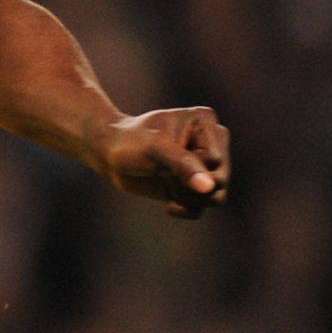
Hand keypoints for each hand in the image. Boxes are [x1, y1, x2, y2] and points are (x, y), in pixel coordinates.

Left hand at [91, 108, 231, 217]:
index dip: (190, 169)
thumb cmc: (130, 143)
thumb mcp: (155, 150)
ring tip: (167, 185)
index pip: (215, 161)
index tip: (164, 160)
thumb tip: (209, 187)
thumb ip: (183, 165)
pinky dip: (185, 209)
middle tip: (164, 176)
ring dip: (187, 198)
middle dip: (189, 186)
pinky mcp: (194, 185)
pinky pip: (202, 208)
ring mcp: (206, 164)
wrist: (110, 154)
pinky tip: (168, 200)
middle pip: (221, 180)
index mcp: (206, 123)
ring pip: (216, 197)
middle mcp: (213, 142)